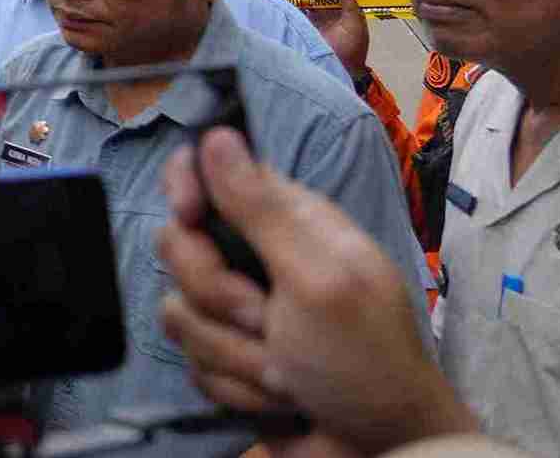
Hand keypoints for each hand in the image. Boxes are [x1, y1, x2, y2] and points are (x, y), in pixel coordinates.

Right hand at [156, 128, 470, 456]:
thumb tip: (217, 134)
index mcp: (289, 223)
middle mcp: (258, 259)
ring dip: (234, 353)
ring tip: (286, 372)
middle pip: (180, 246)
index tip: (190, 217)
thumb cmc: (366, 361)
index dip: (186, 189)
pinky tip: (277, 397)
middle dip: (217, 295)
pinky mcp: (228, 360)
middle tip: (267, 320)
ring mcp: (240, 313)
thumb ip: (262, 209)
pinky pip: (192, 361)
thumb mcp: (319, 278)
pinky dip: (235, 387)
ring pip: (181, 311)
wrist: (380, 450)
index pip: (209, 173)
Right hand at [307, 0, 369, 82]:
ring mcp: (320, 24)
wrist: (337, 65)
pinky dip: (300, 6)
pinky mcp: (308, 29)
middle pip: (326, 0)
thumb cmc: (351, 44)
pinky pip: (303, 15)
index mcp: (348, 17)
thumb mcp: (354, 21)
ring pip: (314, 6)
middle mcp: (334, 19)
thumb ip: (349, 3)